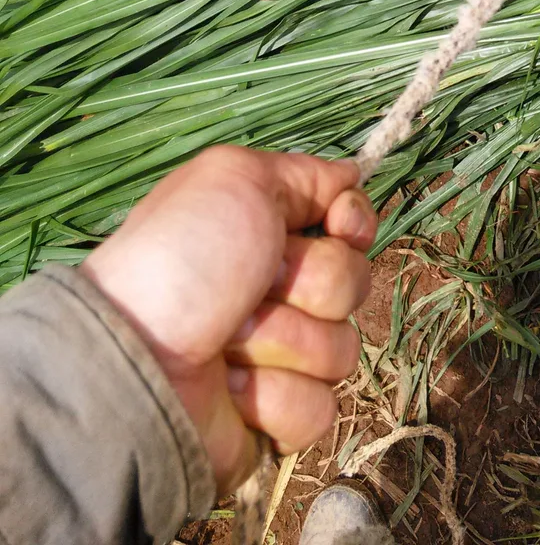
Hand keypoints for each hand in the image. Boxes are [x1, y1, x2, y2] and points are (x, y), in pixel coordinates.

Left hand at [82, 146, 376, 492]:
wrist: (134, 359)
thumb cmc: (180, 260)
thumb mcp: (235, 179)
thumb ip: (303, 173)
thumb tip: (352, 175)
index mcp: (272, 236)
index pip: (353, 227)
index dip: (352, 225)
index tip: (335, 227)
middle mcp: (281, 293)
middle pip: (353, 284)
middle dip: (307, 284)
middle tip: (250, 289)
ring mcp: (283, 358)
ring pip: (341, 349)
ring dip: (284, 342)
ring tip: (226, 345)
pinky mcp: (279, 418)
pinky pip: (319, 408)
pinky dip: (276, 397)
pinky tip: (231, 389)